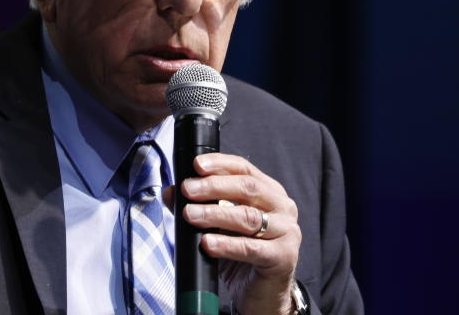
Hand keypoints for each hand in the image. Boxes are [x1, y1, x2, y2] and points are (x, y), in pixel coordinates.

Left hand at [181, 153, 300, 314]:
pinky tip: (207, 243)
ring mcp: (287, 231)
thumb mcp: (219, 225)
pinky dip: (227, 244)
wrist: (262, 294)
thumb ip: (198, 205)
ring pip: (248, 217)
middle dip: (213, 187)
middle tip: (188, 190)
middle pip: (247, 188)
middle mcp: (282, 207)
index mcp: (270, 191)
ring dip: (215, 214)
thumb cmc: (242, 254)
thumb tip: (171, 192)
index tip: (196, 165)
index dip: (220, 164)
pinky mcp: (284, 257)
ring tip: (190, 215)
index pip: (244, 168)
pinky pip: (251, 248)